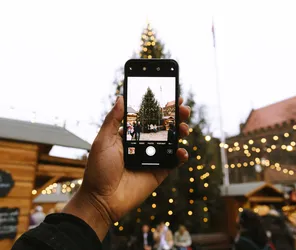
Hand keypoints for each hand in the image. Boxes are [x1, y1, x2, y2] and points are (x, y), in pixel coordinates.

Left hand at [63, 96, 189, 239]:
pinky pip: (174, 161)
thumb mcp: (103, 141)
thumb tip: (120, 98)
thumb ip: (113, 120)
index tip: (169, 97)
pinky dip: (181, 156)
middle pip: (163, 127)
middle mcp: (142, 144)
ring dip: (180, 132)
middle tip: (183, 108)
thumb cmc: (98, 169)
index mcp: (130, 135)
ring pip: (171, 141)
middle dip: (174, 116)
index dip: (158, 107)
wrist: (102, 199)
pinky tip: (181, 151)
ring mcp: (152, 157)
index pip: (147, 117)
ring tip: (184, 127)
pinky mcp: (159, 171)